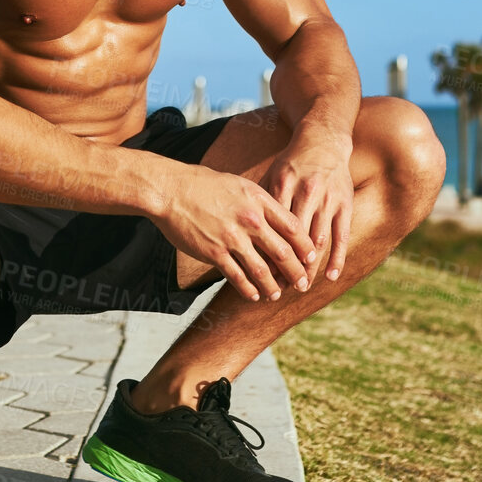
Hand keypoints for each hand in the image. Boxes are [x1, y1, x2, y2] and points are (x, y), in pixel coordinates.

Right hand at [152, 167, 315, 302]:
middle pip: (283, 252)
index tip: (311, 258)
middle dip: (296, 272)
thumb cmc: (203, 185)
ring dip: (273, 287)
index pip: (292, 227)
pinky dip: (249, 290)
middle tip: (302, 284)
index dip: (305, 246)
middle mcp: (250, 220)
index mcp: (258, 200)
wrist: (170, 190)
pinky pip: (238, 277)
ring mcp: (232, 238)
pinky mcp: (214, 252)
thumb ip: (259, 202)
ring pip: (262, 270)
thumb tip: (277, 217)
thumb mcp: (238, 185)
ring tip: (277, 295)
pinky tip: (254, 296)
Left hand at [263, 126, 353, 282]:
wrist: (323, 142)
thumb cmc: (292, 165)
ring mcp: (328, 200)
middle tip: (279, 289)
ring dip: (310, 267)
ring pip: (318, 241)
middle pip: (294, 239)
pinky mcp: (345, 204)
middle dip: (287, 266)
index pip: (271, 228)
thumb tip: (237, 228)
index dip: (265, 252)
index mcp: (282, 186)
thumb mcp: (271, 177)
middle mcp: (306, 193)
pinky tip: (330, 277)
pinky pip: (342, 236)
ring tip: (301, 286)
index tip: (258, 274)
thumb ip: (258, 201)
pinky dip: (337, 258)